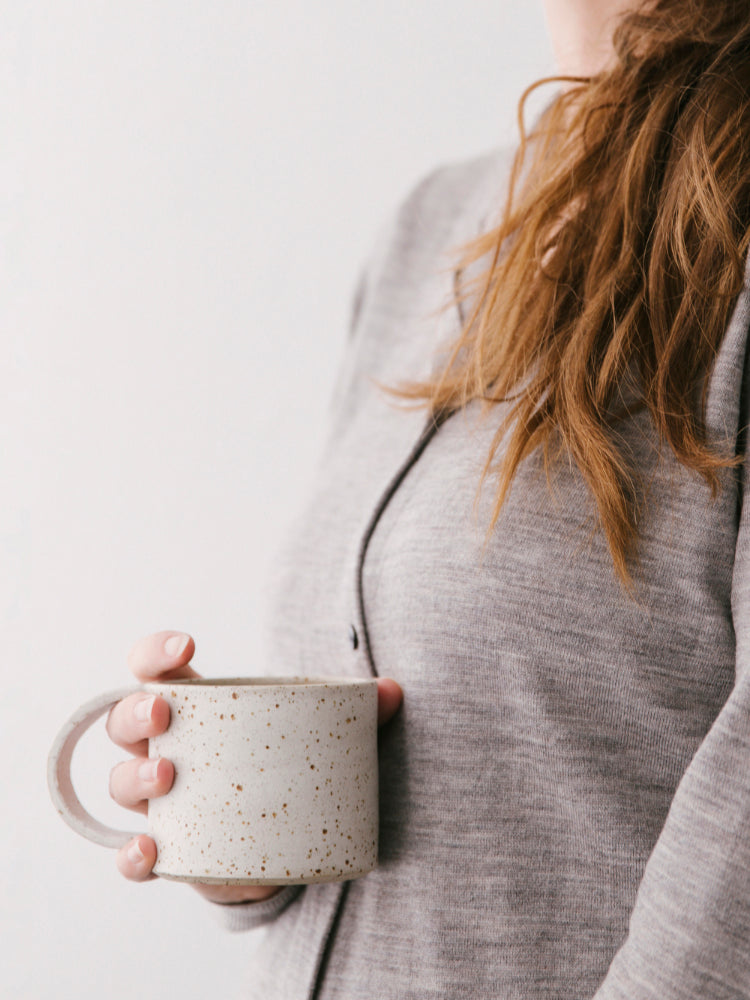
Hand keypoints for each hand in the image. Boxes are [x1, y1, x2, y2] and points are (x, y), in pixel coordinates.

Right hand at [106, 630, 403, 904]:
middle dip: (137, 711)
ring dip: (135, 777)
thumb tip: (393, 690)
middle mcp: (165, 749)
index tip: (188, 647)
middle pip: (125, 721)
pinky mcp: (173, 852)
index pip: (154, 667)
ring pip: (122, 784)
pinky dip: (133, 855)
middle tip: (164, 712)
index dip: (157, 651)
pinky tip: (150, 849)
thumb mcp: (317, 734)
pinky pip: (133, 856)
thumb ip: (357, 712)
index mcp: (195, 708)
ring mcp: (163, 803)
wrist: (287, 841)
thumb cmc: (288, 766)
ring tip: (167, 777)